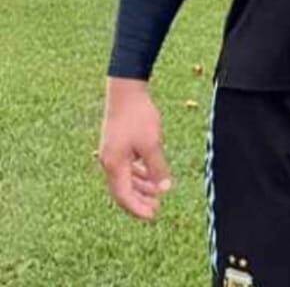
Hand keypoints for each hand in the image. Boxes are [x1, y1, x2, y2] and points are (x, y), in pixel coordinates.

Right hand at [99, 77, 172, 220]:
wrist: (126, 90)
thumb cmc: (138, 116)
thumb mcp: (152, 143)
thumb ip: (157, 167)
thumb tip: (164, 188)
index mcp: (114, 165)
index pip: (124, 196)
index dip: (138, 208)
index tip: (153, 216)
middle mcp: (108, 162)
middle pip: (123, 189)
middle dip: (140, 200)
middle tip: (156, 209)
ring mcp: (111, 153)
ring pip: (125, 178)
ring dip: (141, 186)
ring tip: (157, 193)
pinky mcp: (116, 144)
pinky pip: (126, 166)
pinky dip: (138, 173)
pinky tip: (150, 173)